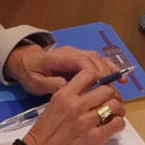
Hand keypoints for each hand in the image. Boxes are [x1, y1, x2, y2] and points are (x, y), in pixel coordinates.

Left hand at [5, 41, 120, 95]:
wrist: (25, 61)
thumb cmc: (30, 73)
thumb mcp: (35, 82)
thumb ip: (50, 84)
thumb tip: (66, 86)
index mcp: (60, 57)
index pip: (83, 62)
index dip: (95, 74)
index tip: (103, 88)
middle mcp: (72, 52)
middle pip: (95, 59)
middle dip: (106, 75)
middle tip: (113, 92)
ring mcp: (77, 54)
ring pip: (99, 59)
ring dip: (110, 72)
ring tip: (119, 87)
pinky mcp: (80, 58)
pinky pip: (98, 61)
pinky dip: (109, 69)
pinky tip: (119, 78)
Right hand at [13, 69, 125, 144]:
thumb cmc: (42, 136)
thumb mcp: (52, 108)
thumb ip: (70, 99)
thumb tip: (90, 97)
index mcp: (64, 95)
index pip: (89, 74)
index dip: (100, 79)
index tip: (102, 87)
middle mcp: (76, 105)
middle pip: (106, 89)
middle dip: (113, 95)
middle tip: (113, 102)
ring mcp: (86, 121)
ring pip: (114, 105)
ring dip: (118, 109)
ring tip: (115, 115)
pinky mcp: (95, 138)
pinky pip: (116, 124)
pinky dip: (118, 124)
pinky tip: (113, 127)